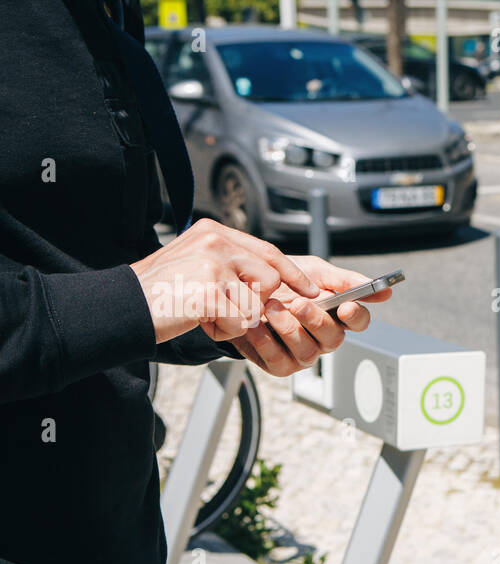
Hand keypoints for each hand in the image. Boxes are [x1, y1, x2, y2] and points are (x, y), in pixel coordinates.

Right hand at [130, 218, 319, 343]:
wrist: (123, 307)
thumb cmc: (161, 291)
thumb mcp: (197, 263)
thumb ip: (231, 262)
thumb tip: (272, 277)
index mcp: (213, 231)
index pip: (268, 251)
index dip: (293, 274)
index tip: (311, 290)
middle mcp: (215, 242)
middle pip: (270, 280)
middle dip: (255, 303)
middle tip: (222, 307)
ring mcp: (212, 265)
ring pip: (256, 305)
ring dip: (235, 319)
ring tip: (205, 313)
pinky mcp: (208, 291)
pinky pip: (240, 321)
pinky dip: (223, 330)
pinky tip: (199, 320)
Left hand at [226, 255, 391, 376]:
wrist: (241, 290)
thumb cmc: (282, 281)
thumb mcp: (313, 271)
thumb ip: (345, 280)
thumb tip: (385, 292)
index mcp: (337, 316)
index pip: (359, 322)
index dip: (356, 317)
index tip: (346, 306)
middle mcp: (324, 338)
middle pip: (334, 339)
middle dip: (316, 321)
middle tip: (298, 303)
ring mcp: (303, 353)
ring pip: (308, 352)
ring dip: (289, 330)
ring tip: (271, 308)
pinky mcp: (280, 365)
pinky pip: (279, 361)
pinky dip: (266, 343)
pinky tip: (256, 325)